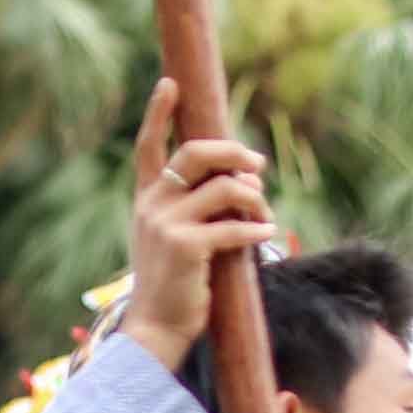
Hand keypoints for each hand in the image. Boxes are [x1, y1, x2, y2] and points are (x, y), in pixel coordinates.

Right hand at [114, 90, 273, 373]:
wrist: (155, 329)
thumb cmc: (173, 283)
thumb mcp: (171, 237)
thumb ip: (193, 206)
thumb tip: (242, 178)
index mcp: (145, 199)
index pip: (148, 146)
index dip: (157, 112)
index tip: (169, 82)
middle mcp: (151, 204)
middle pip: (196, 153)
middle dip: (233, 152)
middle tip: (257, 165)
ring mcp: (166, 224)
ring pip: (223, 187)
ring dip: (253, 195)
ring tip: (263, 211)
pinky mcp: (186, 247)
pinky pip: (233, 226)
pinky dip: (255, 227)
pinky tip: (266, 231)